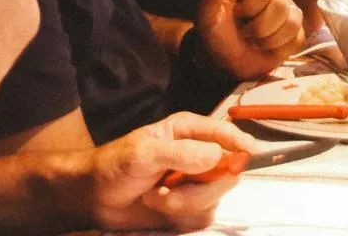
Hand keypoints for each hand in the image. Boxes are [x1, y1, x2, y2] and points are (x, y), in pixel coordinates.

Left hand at [90, 111, 257, 230]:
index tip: (253, 155)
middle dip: (201, 187)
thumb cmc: (116, 165)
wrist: (94, 198)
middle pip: (228, 171)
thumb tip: (217, 155)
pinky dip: (181, 217)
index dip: (242, 143)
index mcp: (190, 131)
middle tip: (170, 190)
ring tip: (157, 197)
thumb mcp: (144, 154)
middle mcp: (199, 154)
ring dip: (185, 203)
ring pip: (215, 197)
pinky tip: (159, 207)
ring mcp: (195, 182)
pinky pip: (202, 216)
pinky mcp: (189, 207)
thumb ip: (180, 153)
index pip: (225, 133)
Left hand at [197, 0, 303, 78]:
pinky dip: (280, 49)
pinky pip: (298, 38)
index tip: (236, 15)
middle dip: (260, 28)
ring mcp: (287, 8)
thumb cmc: (216, 34)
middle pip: (281, 5)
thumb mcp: (206, 18)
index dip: (249, 9)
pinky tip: (268, 47)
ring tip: (256, 40)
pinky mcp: (295, 29)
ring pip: (293, 21)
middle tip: (246, 32)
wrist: (226, 61)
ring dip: (270, 40)